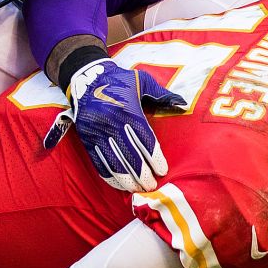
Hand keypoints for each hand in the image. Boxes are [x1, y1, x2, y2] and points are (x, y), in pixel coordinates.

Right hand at [43, 58, 185, 191]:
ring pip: (114, 162)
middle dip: (142, 174)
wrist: (85, 77)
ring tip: (137, 189)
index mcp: (128, 111)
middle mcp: (112, 124)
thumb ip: (162, 94)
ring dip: (126, 179)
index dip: (154, 158)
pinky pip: (98, 161)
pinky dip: (109, 175)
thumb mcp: (142, 80)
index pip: (144, 140)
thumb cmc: (118, 80)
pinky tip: (118, 184)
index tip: (163, 171)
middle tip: (152, 186)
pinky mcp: (87, 138)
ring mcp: (98, 133)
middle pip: (130, 156)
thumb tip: (182, 103)